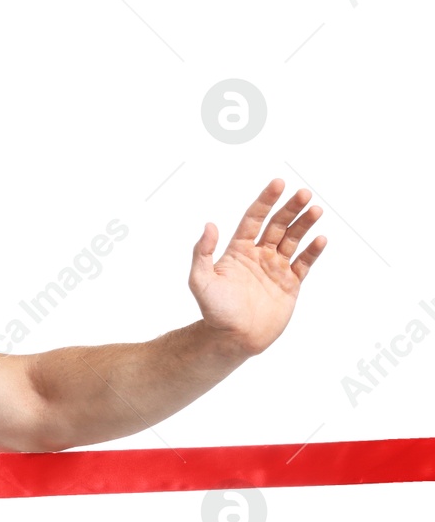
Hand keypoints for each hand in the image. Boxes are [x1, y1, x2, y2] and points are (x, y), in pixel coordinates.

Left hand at [189, 178, 325, 356]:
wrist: (233, 338)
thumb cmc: (214, 311)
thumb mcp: (201, 281)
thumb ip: (203, 253)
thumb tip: (209, 225)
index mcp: (238, 250)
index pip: (254, 218)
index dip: (265, 200)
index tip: (278, 184)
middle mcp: (258, 255)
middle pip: (277, 225)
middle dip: (290, 209)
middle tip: (303, 193)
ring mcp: (276, 269)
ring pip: (293, 240)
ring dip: (304, 224)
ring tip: (315, 209)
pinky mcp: (290, 284)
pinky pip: (304, 264)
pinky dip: (313, 251)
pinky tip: (320, 238)